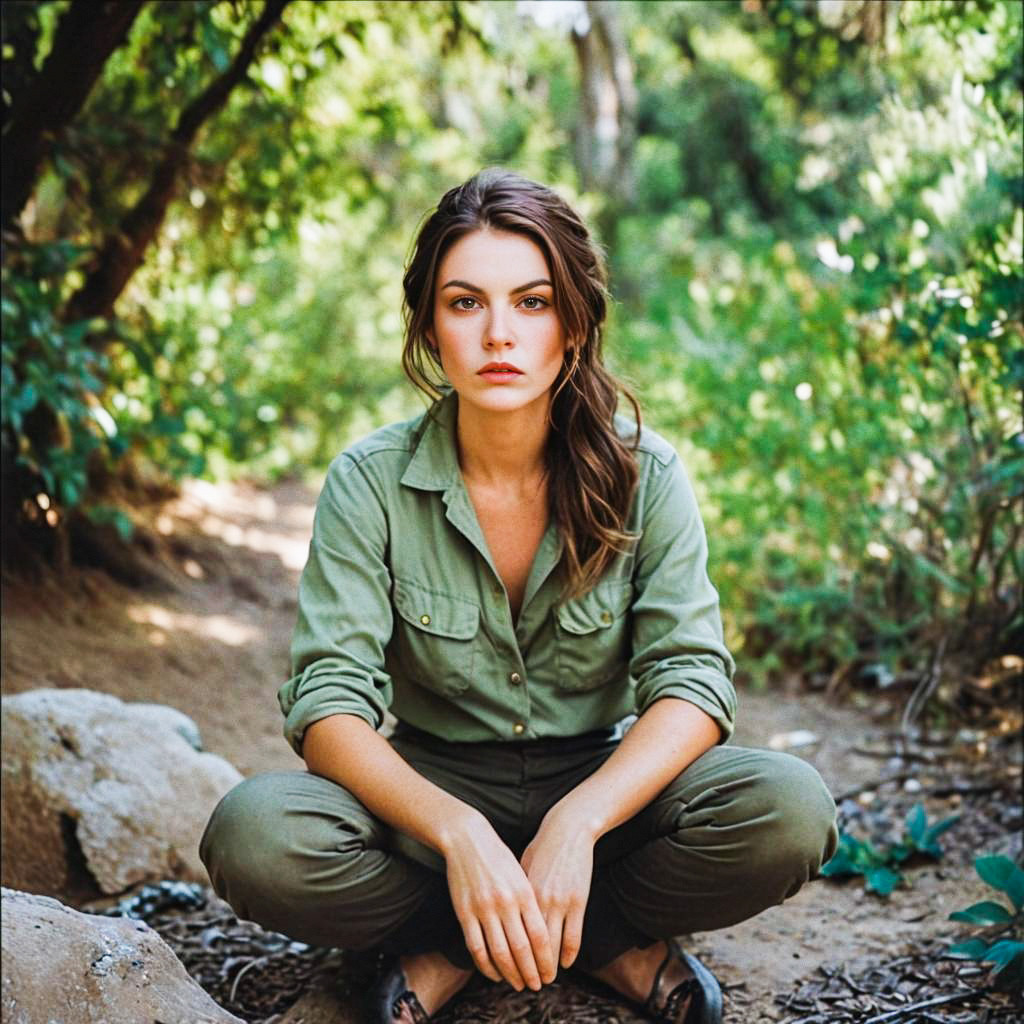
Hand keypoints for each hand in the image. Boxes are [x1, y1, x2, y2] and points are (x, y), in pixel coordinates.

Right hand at [441, 810, 555, 990]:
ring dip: (510, 974)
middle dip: (531, 972)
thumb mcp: (522, 873)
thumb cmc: (499, 855)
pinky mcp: (464, 912)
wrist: (468, 838)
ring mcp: (483, 908)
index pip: (540, 936)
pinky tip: (494, 973)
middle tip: (537, 986)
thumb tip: (542, 932)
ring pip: (499, 952)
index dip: (546, 960)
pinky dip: (486, 965)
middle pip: (521, 949)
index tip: (550, 974)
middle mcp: (505, 902)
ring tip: (518, 984)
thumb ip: (530, 901)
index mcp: (524, 892)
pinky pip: (476, 947)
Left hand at [520, 807, 595, 970]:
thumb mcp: (521, 868)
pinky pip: (573, 935)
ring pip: (552, 945)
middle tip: (529, 981)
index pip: (512, 934)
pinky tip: (565, 962)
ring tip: (547, 977)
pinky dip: (569, 953)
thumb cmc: (541, 847)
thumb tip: (506, 914)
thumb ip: (514, 893)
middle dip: (529, 968)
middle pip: (530, 946)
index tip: (510, 969)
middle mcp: (537, 901)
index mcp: (519, 893)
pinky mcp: (578, 900)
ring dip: (549, 966)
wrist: (568, 829)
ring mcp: (559, 902)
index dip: (511, 956)